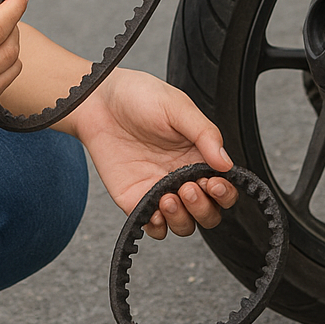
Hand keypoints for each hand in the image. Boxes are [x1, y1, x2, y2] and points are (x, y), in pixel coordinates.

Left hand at [65, 68, 238, 239]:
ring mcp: (159, 191)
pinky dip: (157, 227)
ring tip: (168, 197)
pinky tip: (153, 210)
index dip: (224, 192)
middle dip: (204, 208)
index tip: (214, 183)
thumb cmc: (140, 96)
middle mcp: (182, 177)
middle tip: (189, 189)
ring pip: (184, 224)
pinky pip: (153, 226)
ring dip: (182, 219)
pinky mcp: (135, 199)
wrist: (98, 100)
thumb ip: (205, 134)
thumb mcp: (178, 107)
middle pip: (208, 212)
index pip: (223, 187)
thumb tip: (226, 164)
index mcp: (199, 156)